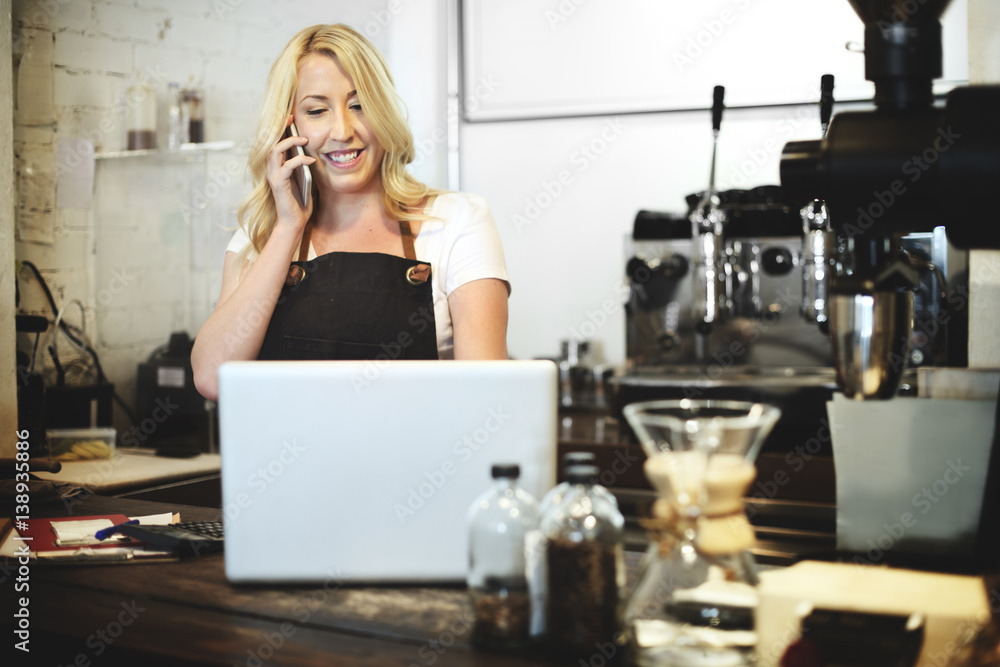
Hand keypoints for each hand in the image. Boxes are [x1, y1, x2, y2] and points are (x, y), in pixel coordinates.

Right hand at [266, 116, 315, 231]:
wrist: (295, 222)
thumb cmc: (300, 203)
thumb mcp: (305, 180)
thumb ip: (304, 167)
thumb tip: (313, 152)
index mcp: (278, 168)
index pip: (276, 144)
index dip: (280, 130)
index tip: (289, 118)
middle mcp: (272, 171)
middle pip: (272, 143)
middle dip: (281, 130)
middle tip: (292, 120)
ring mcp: (274, 177)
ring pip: (275, 152)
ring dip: (289, 142)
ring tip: (304, 139)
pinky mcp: (279, 185)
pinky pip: (286, 167)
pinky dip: (299, 160)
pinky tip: (310, 160)